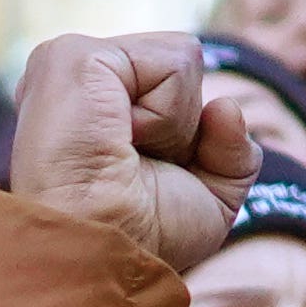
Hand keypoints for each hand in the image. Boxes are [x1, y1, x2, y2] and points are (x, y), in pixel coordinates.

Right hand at [7, 32, 253, 279]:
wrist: (102, 251)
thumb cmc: (142, 239)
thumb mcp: (209, 198)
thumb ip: (234, 149)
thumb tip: (224, 105)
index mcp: (95, 104)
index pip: (175, 81)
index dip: (186, 134)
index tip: (140, 177)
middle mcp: (80, 80)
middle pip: (183, 65)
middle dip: (184, 126)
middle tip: (135, 166)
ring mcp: (71, 60)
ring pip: (183, 59)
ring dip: (176, 122)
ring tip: (125, 151)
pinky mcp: (75, 55)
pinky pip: (174, 62)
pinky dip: (168, 113)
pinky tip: (121, 137)